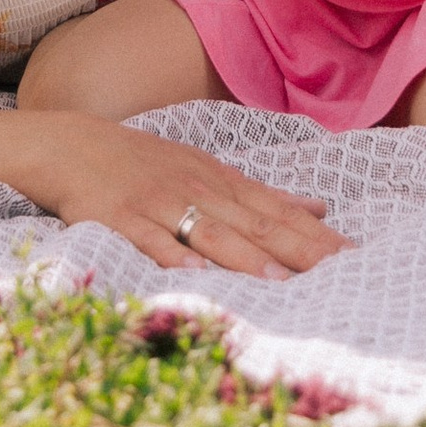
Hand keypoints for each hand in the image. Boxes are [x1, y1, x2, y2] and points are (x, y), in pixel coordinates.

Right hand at [6, 115, 346, 276]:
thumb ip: (261, 194)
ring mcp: (158, 203)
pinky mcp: (120, 218)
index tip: (352, 256)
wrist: (72, 145)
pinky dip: (173, 256)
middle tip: (336, 272)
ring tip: (280, 281)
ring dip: (245, 257)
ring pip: (209, 233)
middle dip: (296, 248)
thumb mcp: (207, 170)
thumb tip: (317, 207)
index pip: (277, 210)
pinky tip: (195, 274)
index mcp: (220, 181)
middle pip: (254, 223)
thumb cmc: (145, 164)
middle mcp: (196, 190)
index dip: (314, 235)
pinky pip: (149, 240)